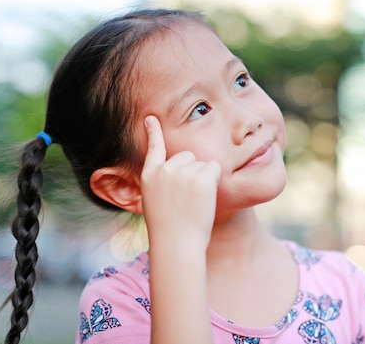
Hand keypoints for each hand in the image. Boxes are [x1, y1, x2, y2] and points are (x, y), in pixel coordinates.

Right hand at [140, 115, 220, 248]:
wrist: (176, 245)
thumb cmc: (169, 231)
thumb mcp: (156, 203)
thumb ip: (163, 184)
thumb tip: (177, 171)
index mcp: (149, 176)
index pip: (153, 148)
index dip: (153, 132)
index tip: (151, 117)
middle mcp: (164, 170)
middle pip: (187, 156)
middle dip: (192, 172)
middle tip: (187, 200)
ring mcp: (182, 172)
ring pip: (202, 163)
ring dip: (203, 180)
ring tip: (193, 203)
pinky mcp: (200, 177)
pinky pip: (214, 169)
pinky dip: (214, 182)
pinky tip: (204, 199)